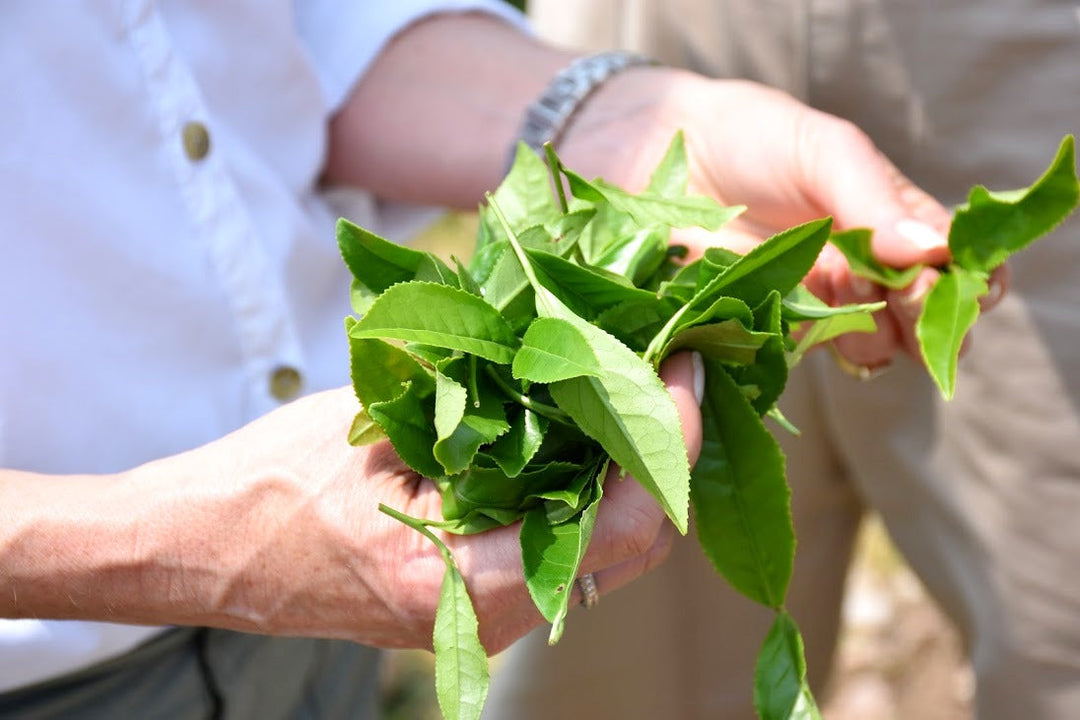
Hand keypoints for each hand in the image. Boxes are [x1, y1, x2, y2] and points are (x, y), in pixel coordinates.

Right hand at [149, 354, 701, 654]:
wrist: (209, 547)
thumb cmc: (272, 482)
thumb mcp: (376, 424)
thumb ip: (479, 403)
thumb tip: (576, 347)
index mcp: (457, 577)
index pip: (618, 525)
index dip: (668, 440)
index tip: (683, 365)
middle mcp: (484, 615)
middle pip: (630, 547)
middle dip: (667, 451)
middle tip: (674, 365)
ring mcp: (481, 617)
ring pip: (604, 553)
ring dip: (635, 470)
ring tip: (645, 386)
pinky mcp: (473, 599)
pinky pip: (563, 552)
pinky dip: (591, 491)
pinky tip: (592, 430)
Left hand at [559, 71, 1007, 369]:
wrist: (657, 152)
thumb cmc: (748, 137)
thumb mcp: (822, 149)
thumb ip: (874, 196)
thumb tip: (936, 251)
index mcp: (888, 223)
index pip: (951, 266)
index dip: (964, 282)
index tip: (949, 279)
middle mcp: (860, 273)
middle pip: (920, 321)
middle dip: (924, 320)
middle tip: (900, 298)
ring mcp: (812, 308)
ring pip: (871, 350)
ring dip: (876, 341)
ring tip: (850, 306)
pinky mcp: (762, 333)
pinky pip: (802, 360)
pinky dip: (810, 352)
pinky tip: (805, 328)